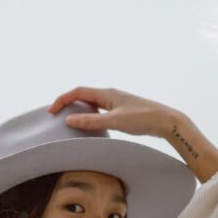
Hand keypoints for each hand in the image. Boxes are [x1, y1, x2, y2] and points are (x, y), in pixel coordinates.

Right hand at [47, 86, 174, 138]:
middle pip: (83, 95)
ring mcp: (116, 102)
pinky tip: (90, 125)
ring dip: (78, 109)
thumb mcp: (114, 121)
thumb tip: (69, 119)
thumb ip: (91, 121)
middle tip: (56, 116)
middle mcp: (110, 95)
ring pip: (92, 103)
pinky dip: (90, 115)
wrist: (166, 121)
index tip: (51, 112)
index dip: (62, 100)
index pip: (77, 92)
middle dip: (67, 103)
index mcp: (106, 93)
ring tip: (69, 121)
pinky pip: (100, 109)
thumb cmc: (143, 118)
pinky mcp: (122, 110)